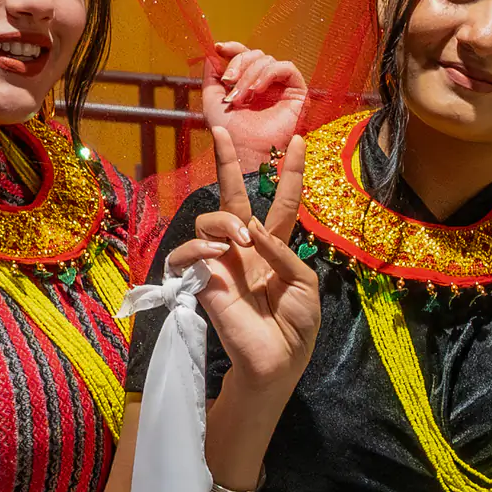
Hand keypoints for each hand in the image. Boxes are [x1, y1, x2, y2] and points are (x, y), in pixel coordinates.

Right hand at [169, 102, 319, 391]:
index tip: (298, 142)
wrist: (276, 362)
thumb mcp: (305, 285)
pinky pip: (187, 251)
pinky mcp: (201, 280)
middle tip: (220, 129)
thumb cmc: (295, 326)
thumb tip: (253, 229)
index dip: (289, 174)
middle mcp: (245, 247)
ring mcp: (222, 261)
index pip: (281, 203)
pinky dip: (200, 248)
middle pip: (234, 195)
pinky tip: (219, 256)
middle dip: (228, 161)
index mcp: (274, 247)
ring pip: (210, 218)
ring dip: (225, 222)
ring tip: (242, 242)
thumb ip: (284, 253)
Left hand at [205, 41, 307, 171]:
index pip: (245, 55)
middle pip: (256, 54)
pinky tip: (258, 90)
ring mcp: (283, 87)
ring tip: (240, 96)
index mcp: (249, 83)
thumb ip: (211, 76)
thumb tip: (212, 53)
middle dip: (239, 64)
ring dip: (250, 75)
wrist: (245, 150)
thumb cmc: (230, 131)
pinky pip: (286, 68)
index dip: (233, 48)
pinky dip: (269, 74)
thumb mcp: (212, 100)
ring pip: (268, 60)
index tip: (218, 48)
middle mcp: (267, 83)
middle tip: (229, 83)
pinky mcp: (299, 93)